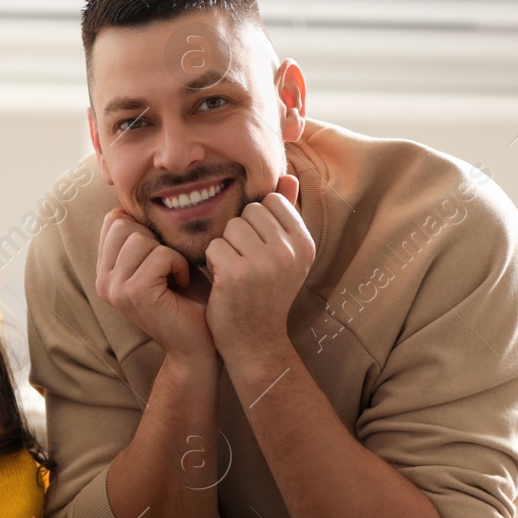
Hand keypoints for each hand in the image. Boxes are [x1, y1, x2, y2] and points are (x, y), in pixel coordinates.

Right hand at [95, 206, 214, 358]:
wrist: (199, 343)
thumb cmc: (188, 299)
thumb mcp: (161, 259)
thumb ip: (143, 235)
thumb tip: (133, 201)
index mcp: (105, 271)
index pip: (114, 220)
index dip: (145, 227)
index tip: (163, 253)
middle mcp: (102, 280)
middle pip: (124, 224)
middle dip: (156, 239)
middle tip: (171, 267)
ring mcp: (114, 288)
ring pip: (141, 238)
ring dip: (170, 253)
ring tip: (177, 276)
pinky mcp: (133, 294)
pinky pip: (159, 255)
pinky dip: (179, 265)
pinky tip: (182, 283)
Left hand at [203, 173, 314, 365]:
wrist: (255, 342)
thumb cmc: (265, 293)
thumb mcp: (285, 255)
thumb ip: (286, 215)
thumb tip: (288, 176)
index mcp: (305, 242)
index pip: (270, 201)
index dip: (257, 223)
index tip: (260, 250)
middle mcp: (290, 251)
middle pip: (248, 211)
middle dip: (240, 235)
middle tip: (247, 265)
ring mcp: (265, 263)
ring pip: (229, 227)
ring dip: (225, 247)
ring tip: (236, 272)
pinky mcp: (238, 274)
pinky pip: (214, 246)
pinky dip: (212, 263)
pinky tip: (223, 282)